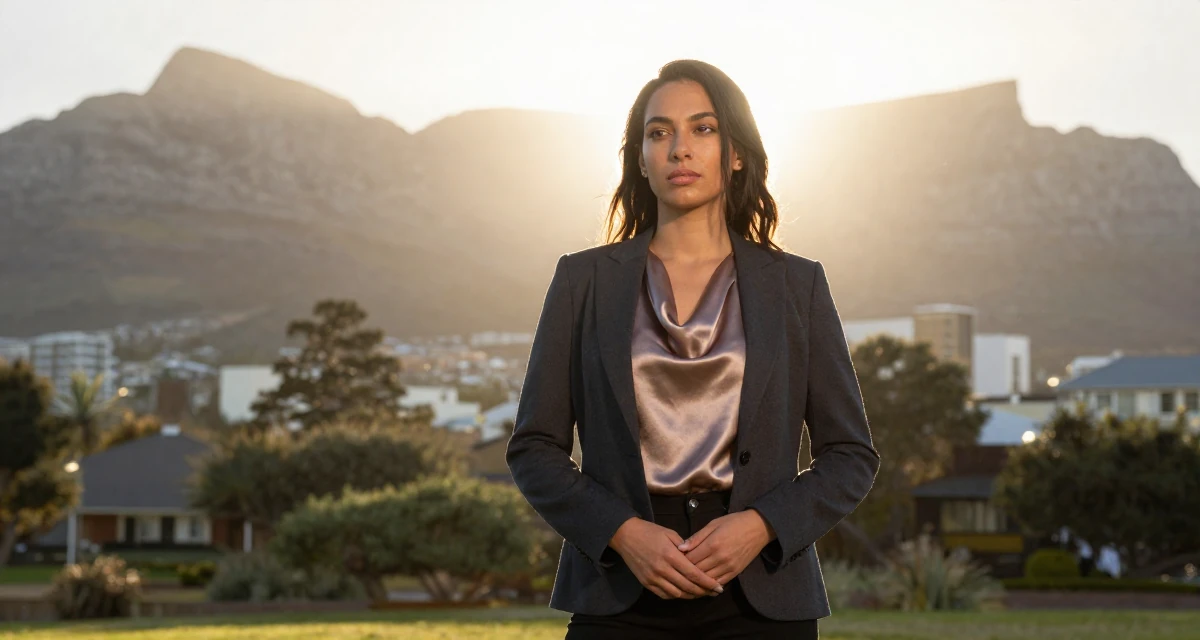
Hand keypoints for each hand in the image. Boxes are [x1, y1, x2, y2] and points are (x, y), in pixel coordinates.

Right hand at [609, 517, 724, 599]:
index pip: (694, 574)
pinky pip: (665, 595)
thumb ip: (685, 547)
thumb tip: (697, 559)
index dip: (708, 583)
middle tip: (714, 592)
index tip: (719, 587)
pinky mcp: (646, 583)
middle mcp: (662, 569)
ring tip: (700, 593)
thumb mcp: (670, 534)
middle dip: (703, 591)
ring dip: (690, 595)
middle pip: (687, 587)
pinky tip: (684, 592)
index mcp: (670, 555)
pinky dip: (676, 595)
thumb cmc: (650, 531)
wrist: (625, 535)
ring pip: (677, 594)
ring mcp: (653, 578)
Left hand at [676, 509, 774, 585]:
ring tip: (685, 579)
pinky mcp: (735, 573)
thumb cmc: (734, 522)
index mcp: (713, 544)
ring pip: (706, 580)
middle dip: (685, 572)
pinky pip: (719, 583)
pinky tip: (700, 584)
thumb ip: (696, 537)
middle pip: (696, 571)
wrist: (758, 528)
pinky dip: (708, 585)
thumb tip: (680, 548)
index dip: (679, 561)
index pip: (690, 559)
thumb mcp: (713, 524)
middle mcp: (720, 558)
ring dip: (695, 581)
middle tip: (676, 572)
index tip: (673, 560)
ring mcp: (729, 567)